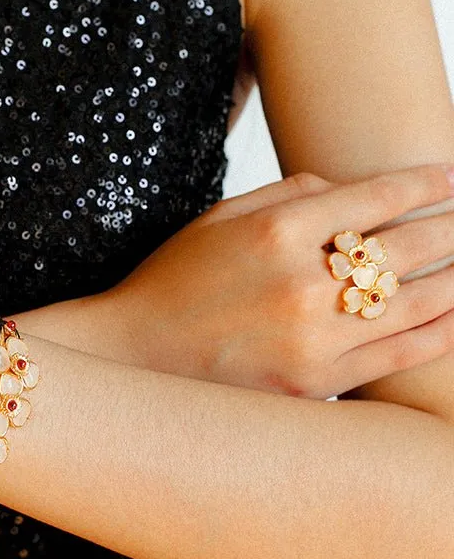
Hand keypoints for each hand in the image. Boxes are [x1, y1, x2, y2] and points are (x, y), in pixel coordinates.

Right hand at [107, 163, 453, 399]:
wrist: (137, 359)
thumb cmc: (176, 281)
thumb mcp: (218, 218)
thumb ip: (287, 195)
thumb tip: (349, 188)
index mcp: (275, 231)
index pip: (375, 198)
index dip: (423, 182)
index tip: (449, 173)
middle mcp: (301, 284)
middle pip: (406, 247)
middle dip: (451, 225)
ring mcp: (313, 340)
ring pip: (416, 303)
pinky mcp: (316, 385)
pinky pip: (400, 355)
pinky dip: (440, 331)